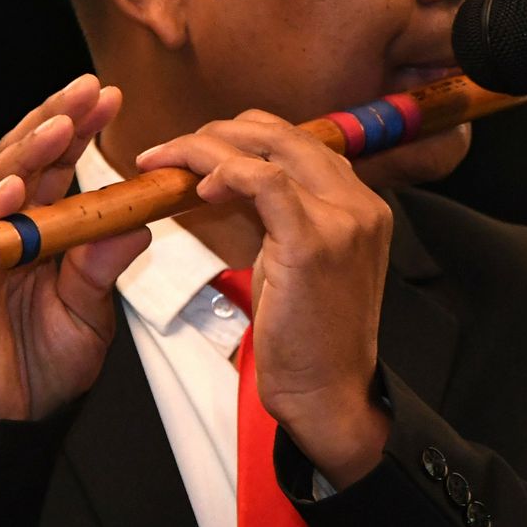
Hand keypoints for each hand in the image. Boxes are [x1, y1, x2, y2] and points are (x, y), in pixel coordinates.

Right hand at [0, 74, 150, 421]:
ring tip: (55, 127)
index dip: (79, 128)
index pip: (60, 165)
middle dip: (54, 121)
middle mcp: (11, 231)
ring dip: (25, 155)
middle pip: (26, 162)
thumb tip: (137, 223)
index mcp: (44, 229)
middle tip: (84, 91)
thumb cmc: (50, 361)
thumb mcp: (93, 310)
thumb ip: (104, 266)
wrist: (19, 419)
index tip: (108, 96)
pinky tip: (11, 190)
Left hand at [136, 110, 391, 486]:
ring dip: (205, 147)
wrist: (330, 394)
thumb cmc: (309, 339)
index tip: (199, 149)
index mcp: (360, 204)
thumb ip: (285, 216)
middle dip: (217, 132)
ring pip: (267, 148)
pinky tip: (200, 191)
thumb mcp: (302, 262)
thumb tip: (235, 180)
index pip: (298, 141)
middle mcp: (358, 203)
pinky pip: (262, 180)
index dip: (243, 135)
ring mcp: (341, 219)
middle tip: (171, 151)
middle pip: (282, 133)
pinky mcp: (312, 242)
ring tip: (166, 162)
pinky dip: (224, 173)